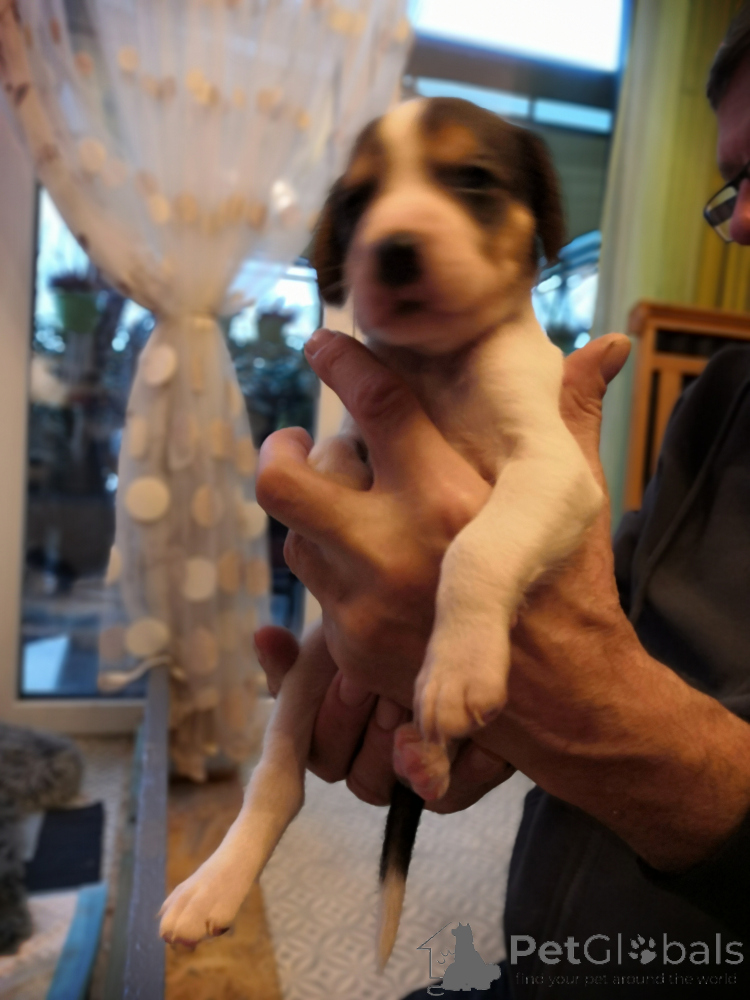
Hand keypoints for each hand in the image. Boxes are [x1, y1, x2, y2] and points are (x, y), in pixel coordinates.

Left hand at [258, 330, 749, 869]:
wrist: (566, 703)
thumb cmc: (573, 590)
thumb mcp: (578, 499)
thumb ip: (575, 414)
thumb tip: (608, 344)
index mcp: (450, 499)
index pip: (374, 406)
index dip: (339, 363)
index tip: (320, 344)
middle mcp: (395, 551)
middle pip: (285, 483)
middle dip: (279, 451)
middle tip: (294, 445)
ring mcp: (365, 607)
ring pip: (293, 538)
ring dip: (312, 516)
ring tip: (345, 509)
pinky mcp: (352, 651)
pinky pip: (314, 595)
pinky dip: (333, 570)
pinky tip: (366, 566)